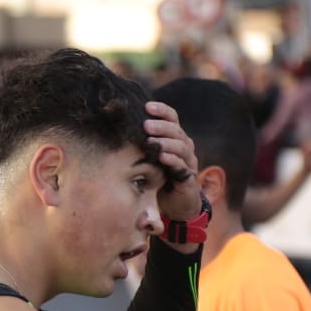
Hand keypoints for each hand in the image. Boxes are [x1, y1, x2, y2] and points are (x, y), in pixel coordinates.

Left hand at [144, 101, 201, 220]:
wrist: (176, 204)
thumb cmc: (161, 177)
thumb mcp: (151, 157)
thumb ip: (144, 142)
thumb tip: (121, 125)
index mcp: (176, 138)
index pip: (172, 118)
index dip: (161, 110)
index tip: (146, 106)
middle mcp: (185, 146)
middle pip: (176, 130)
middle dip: (161, 126)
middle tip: (146, 125)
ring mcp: (189, 162)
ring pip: (181, 146)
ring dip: (166, 142)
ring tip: (151, 141)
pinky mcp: (189, 177)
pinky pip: (182, 165)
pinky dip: (172, 160)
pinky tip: (162, 157)